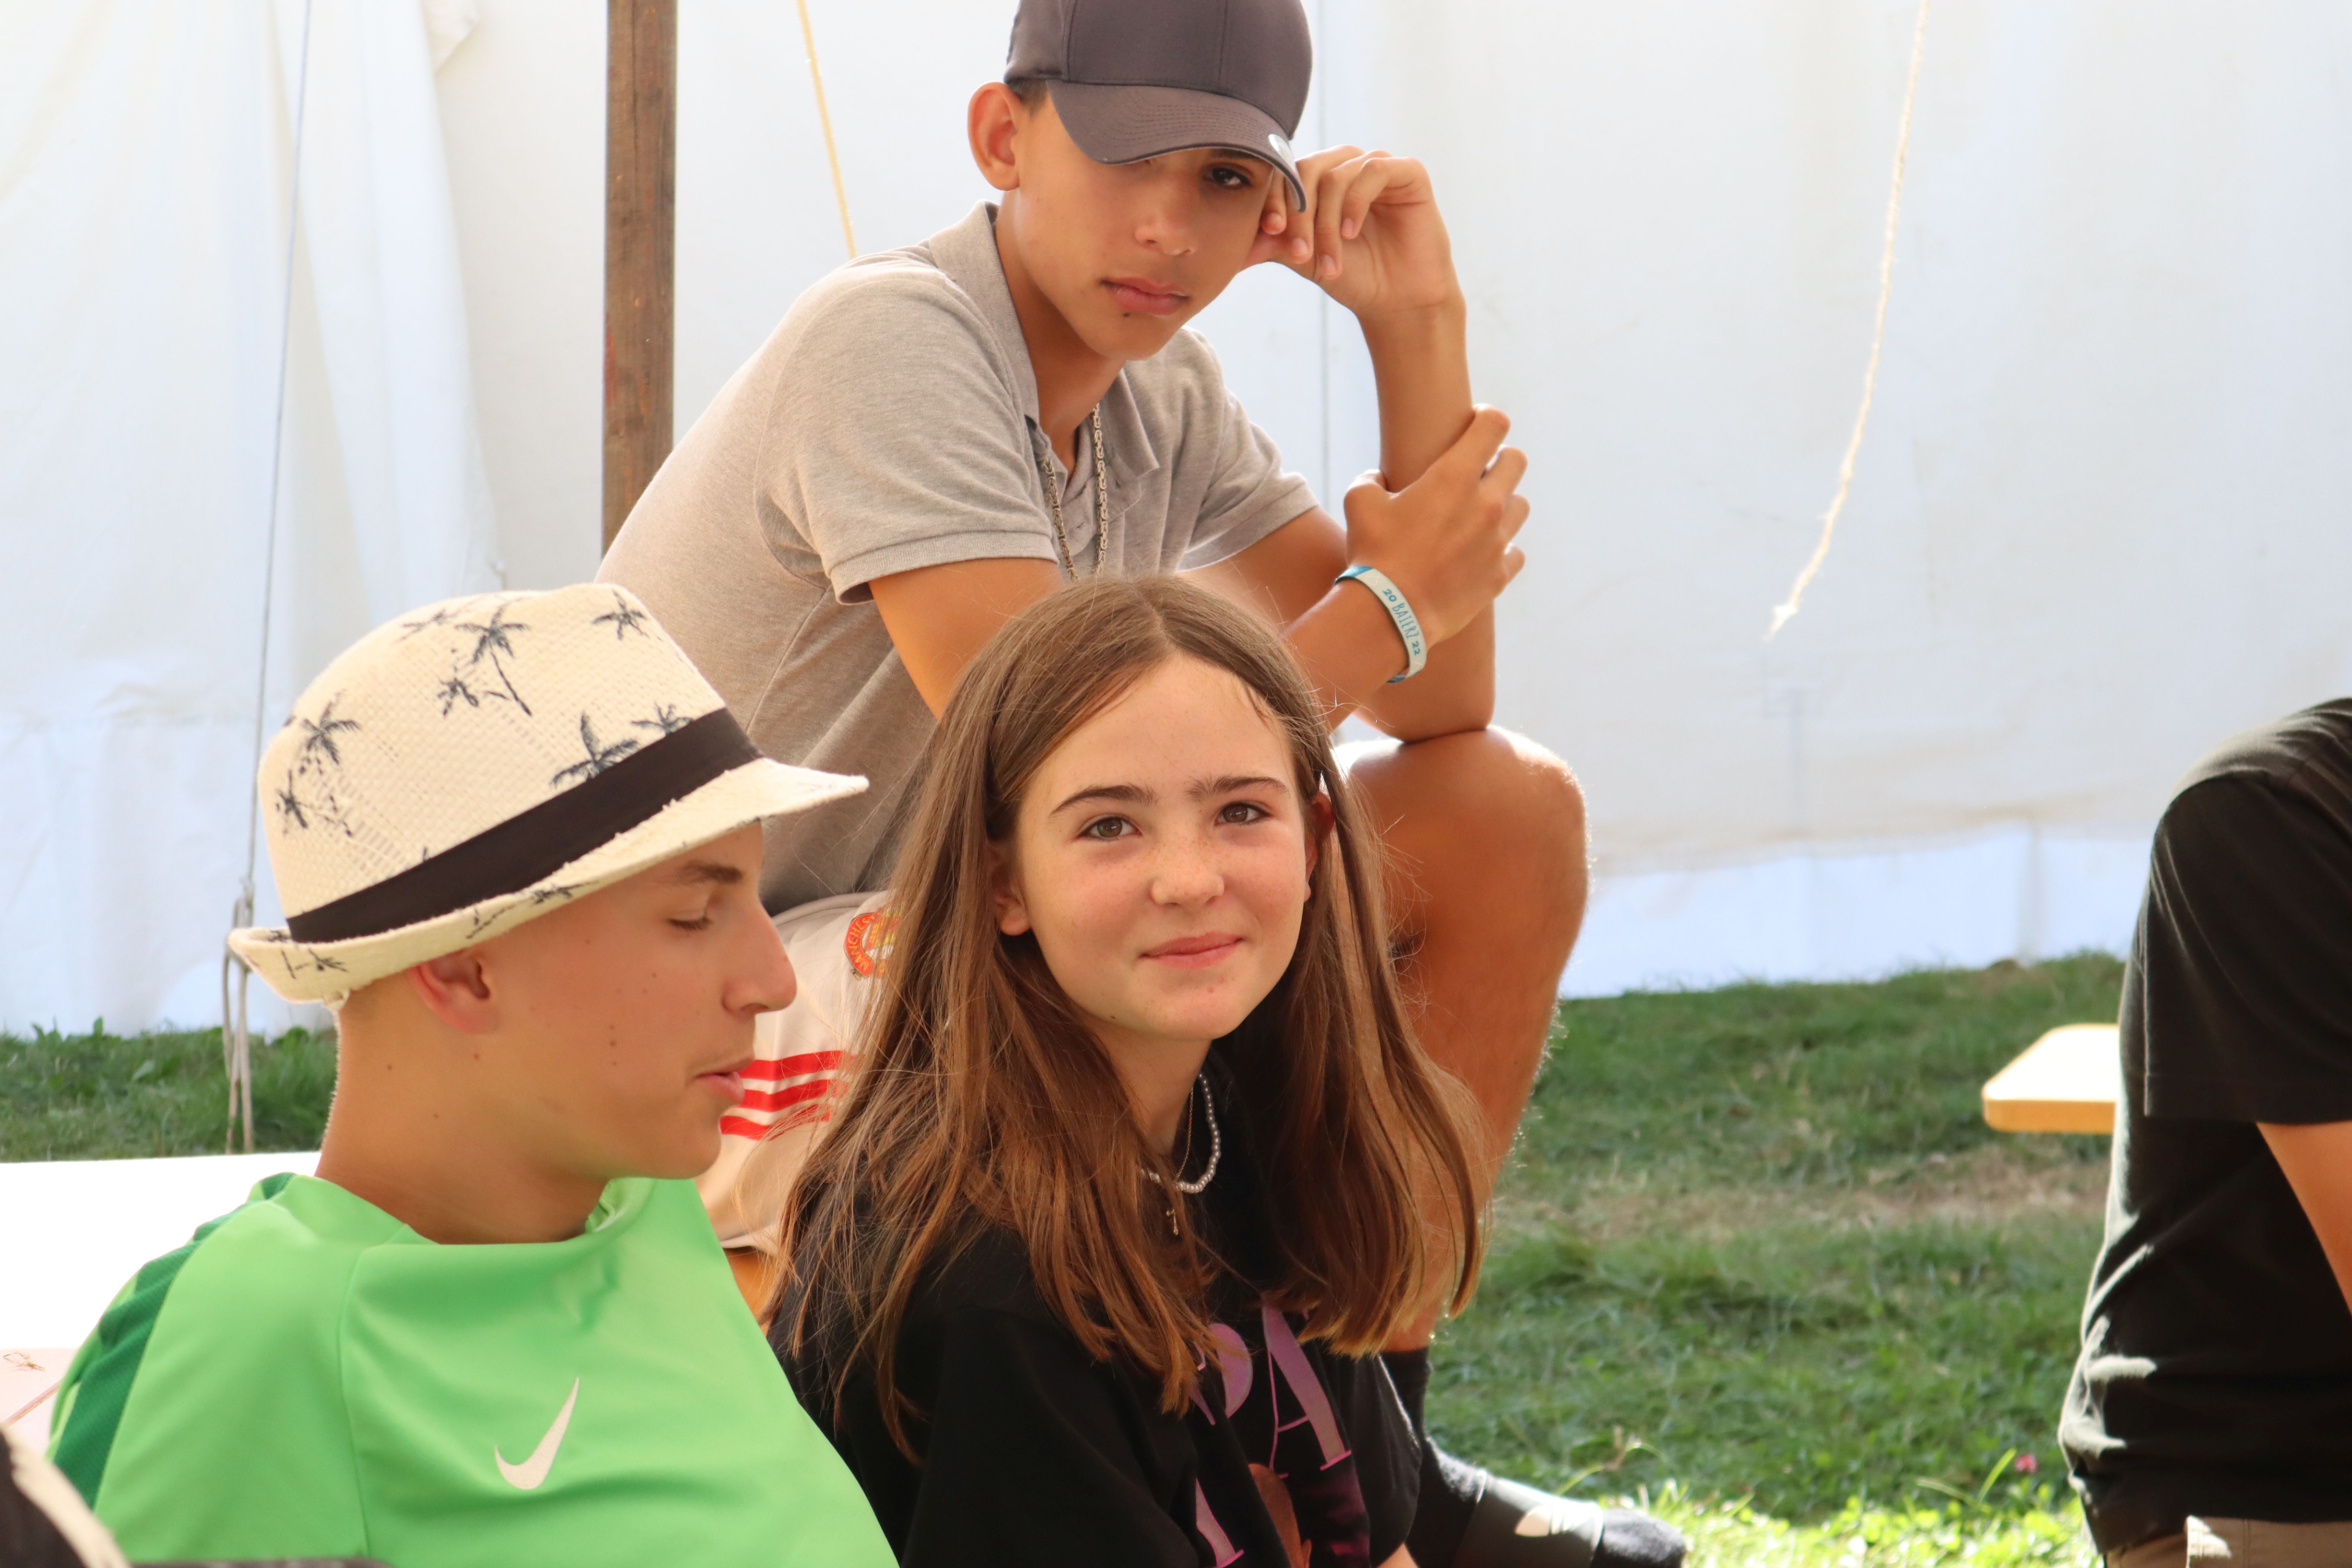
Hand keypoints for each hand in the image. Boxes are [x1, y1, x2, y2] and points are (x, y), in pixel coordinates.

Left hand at [1248, 146, 1460, 320]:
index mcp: (1320, 178)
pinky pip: (1372, 171)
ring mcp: (1377, 165)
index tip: (1268, 231)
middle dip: (1298, 214)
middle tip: (1299, 254)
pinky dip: (1355, 203)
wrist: (1396, 300)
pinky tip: (1350, 233)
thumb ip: (1272, 242)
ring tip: (1328, 261)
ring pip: (1336, 176)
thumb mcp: (1304, 257)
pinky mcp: (1407, 171)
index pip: (1286, 173)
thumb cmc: (1352, 275)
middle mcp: (1347, 164)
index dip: (1273, 198)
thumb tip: (1232, 245)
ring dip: (1326, 223)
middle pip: (1308, 171)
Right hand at [1341, 407, 1528, 645]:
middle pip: (1517, 461)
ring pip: (1520, 506)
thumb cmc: (1373, 553)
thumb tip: (1379, 479)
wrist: (1388, 614)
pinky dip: (1501, 549)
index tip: (1475, 424)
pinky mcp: (1499, 574)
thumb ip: (1373, 478)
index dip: (1487, 418)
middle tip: (1479, 471)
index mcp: (1454, 477)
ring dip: (1503, 504)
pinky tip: (1479, 553)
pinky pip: (1515, 551)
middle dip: (1500, 459)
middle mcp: (1485, 504)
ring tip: (1478, 516)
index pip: (1495, 425)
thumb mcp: (1360, 502)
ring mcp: (1497, 541)